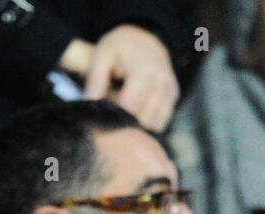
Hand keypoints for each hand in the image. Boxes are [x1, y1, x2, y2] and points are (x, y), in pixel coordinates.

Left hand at [62, 26, 178, 131]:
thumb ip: (95, 79)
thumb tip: (90, 103)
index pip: (129, 106)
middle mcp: (162, 83)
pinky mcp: (173, 98)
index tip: (106, 102)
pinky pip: (160, 121)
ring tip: (127, 104)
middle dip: (126, 117)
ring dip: (138, 122)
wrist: (145, 37)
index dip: (114, 110)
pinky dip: (148, 121)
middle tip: (115, 103)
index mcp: (144, 71)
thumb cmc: (121, 47)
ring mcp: (170, 91)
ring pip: (153, 124)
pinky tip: (138, 108)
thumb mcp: (102, 55)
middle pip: (142, 119)